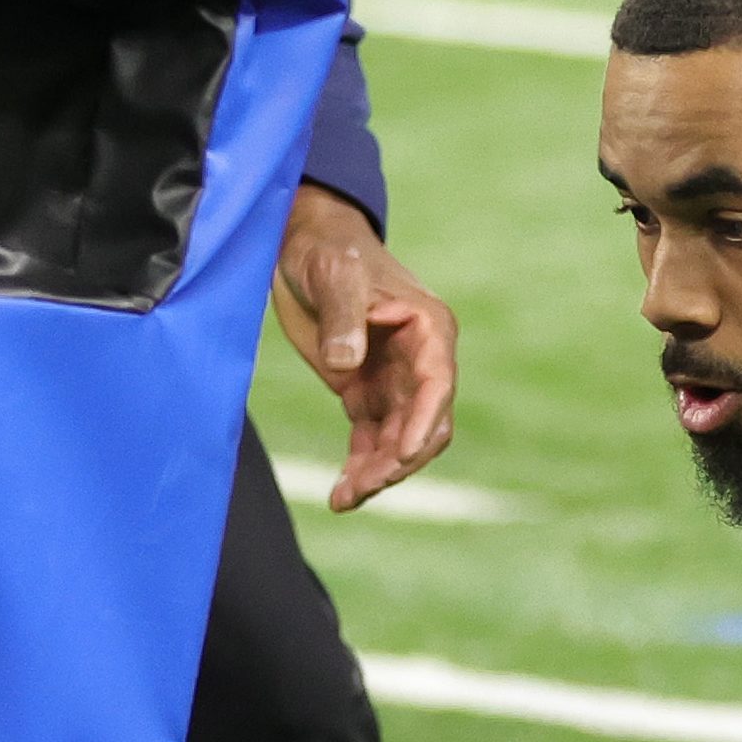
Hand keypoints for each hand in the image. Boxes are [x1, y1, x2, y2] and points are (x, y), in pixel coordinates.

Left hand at [271, 182, 456, 508]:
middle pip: (425, 425)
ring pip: (400, 441)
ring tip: (343, 498)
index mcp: (428, 330)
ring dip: (377, 473)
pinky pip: (372, 440)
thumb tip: (346, 365)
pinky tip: (340, 493)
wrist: (303, 244)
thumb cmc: (327, 249)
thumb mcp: (335, 274)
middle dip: (398, 460)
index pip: (438, 386)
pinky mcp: (365, 392)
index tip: (399, 457)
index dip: (423, 424)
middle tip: (361, 487)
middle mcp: (421, 361)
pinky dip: (360, 466)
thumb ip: (344, 317)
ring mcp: (396, 381)